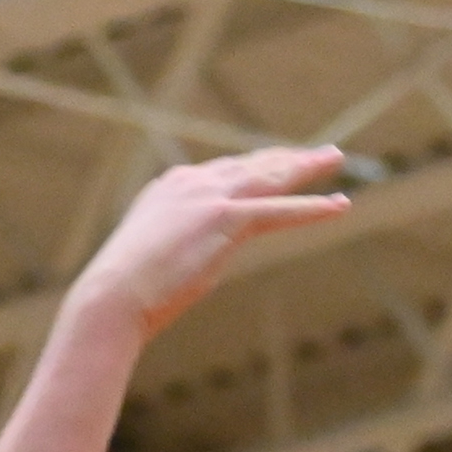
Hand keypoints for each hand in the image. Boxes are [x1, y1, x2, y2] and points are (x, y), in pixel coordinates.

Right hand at [64, 146, 350, 344]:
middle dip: (286, 157)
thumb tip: (195, 256)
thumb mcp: (151, 256)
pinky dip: (312, 208)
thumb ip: (177, 243)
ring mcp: (210, 197)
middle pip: (252, 164)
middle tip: (317, 154)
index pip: (224, 170)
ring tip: (334, 160)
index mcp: (170, 186)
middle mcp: (192, 182)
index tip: (276, 163)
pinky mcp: (226, 219)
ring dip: (306, 169)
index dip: (256, 166)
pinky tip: (339, 206)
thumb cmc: (124, 292)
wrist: (112, 297)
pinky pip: (280, 211)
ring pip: (270, 178)